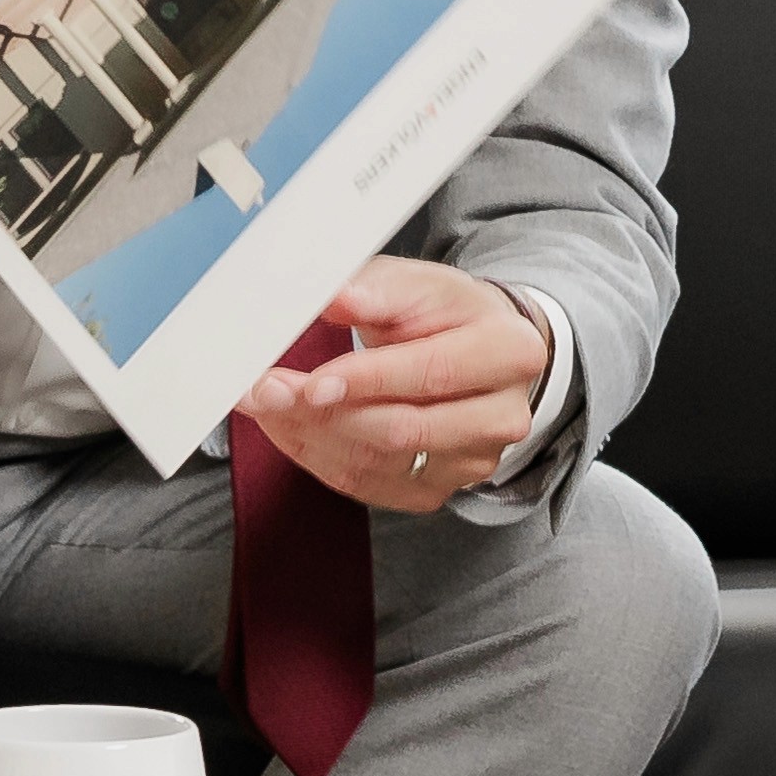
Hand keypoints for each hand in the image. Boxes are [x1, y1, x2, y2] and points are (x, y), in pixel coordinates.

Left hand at [235, 258, 547, 515]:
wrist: (474, 351)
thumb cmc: (443, 312)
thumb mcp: (418, 284)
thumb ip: (377, 289)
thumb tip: (336, 296)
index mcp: (510, 351)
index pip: (432, 373)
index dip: (367, 379)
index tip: (311, 380)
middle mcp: (502, 416)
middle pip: (403, 429)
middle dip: (324, 412)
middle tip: (265, 390)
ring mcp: (474, 462)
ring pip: (379, 463)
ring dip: (311, 436)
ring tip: (267, 404)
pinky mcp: (440, 490)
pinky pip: (367, 486)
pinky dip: (318, 458)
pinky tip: (290, 427)